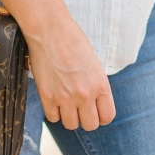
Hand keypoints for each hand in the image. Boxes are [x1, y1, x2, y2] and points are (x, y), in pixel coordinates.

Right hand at [25, 13, 115, 130]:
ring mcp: (66, 97)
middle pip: (90, 125)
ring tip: (65, 100)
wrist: (50, 28)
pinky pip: (53, 118)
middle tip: (79, 106)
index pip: (107, 117)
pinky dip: (53, 110)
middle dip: (85, 118)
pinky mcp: (47, 96)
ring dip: (68, 115)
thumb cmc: (72, 40)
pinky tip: (53, 97)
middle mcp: (85, 94)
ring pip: (71, 125)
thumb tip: (93, 102)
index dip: (100, 115)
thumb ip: (95, 84)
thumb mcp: (93, 62)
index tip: (94, 109)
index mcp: (101, 84)